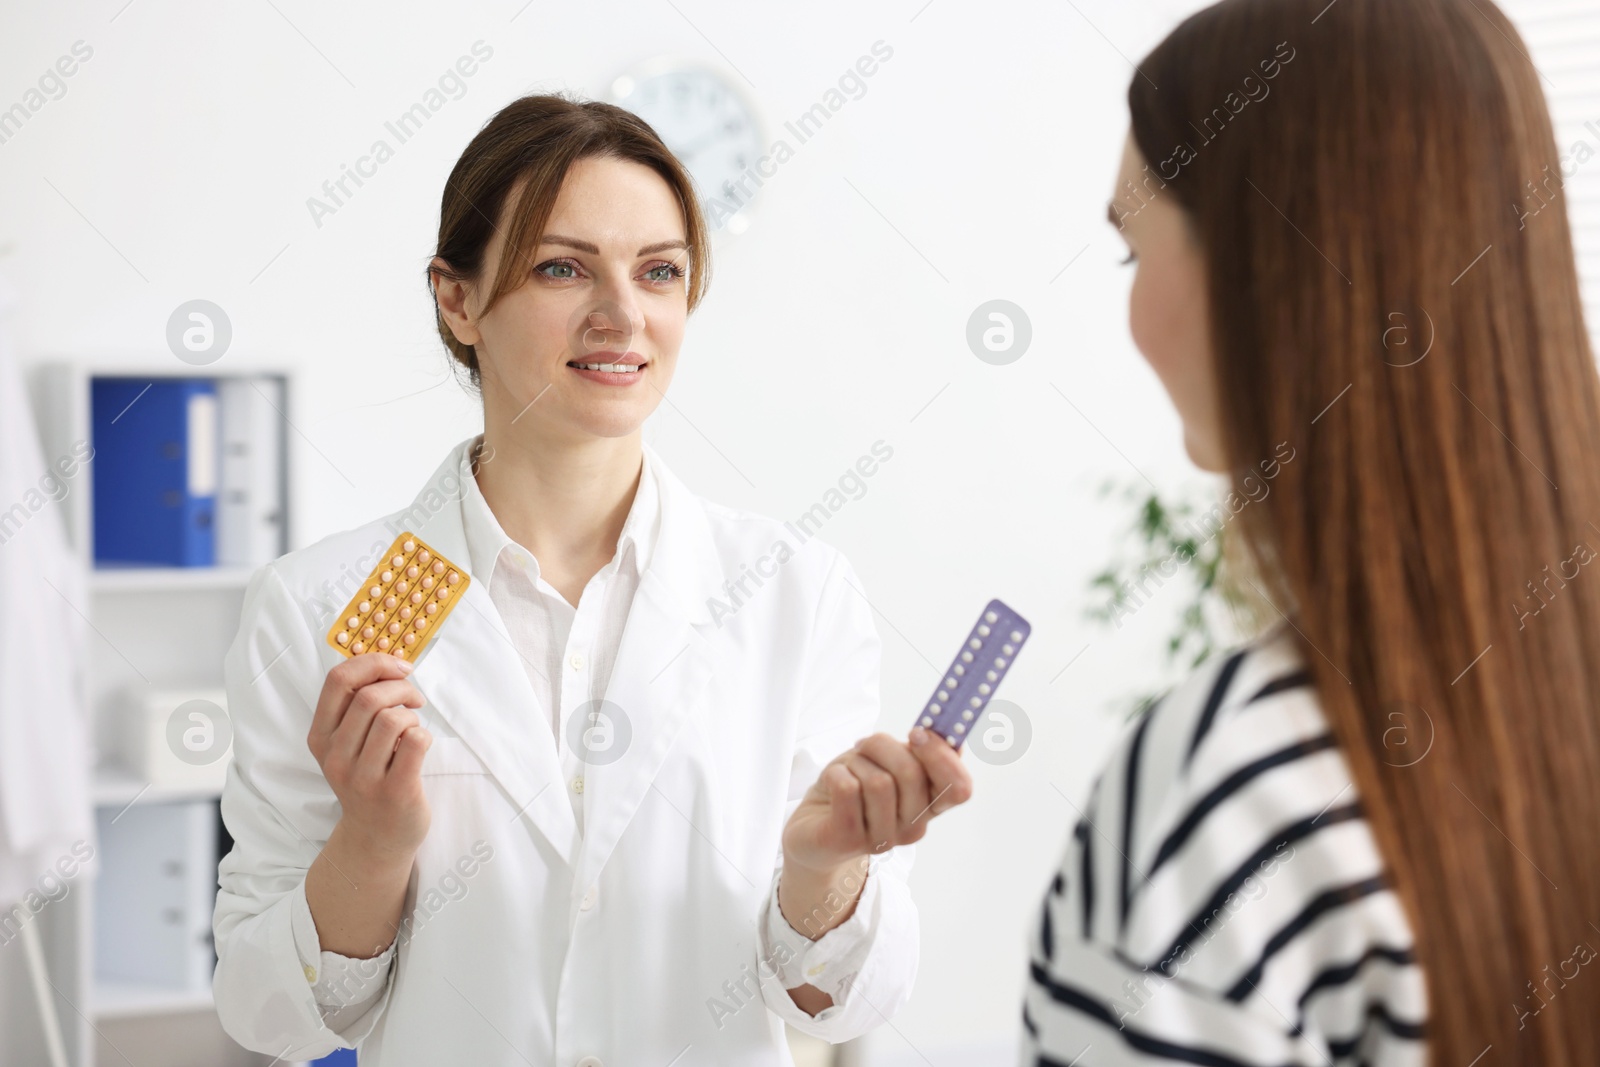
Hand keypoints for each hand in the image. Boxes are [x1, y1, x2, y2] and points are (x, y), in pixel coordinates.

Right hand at [307, 653, 431, 859]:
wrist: (376, 838)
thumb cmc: (369, 779)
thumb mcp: (347, 744)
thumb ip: (356, 706)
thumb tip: (388, 662)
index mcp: (321, 737)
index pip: (337, 680)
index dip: (373, 662)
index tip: (399, 666)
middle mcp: (335, 756)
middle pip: (369, 697)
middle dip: (401, 687)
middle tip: (414, 699)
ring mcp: (363, 777)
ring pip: (392, 718)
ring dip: (411, 714)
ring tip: (412, 727)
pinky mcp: (394, 791)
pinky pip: (416, 742)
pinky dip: (424, 734)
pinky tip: (419, 746)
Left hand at [781, 727, 973, 874]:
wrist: (814, 829)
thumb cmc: (855, 790)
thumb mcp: (889, 766)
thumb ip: (918, 754)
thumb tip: (943, 732)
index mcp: (929, 808)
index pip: (959, 788)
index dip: (941, 755)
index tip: (916, 733)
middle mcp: (912, 828)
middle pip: (912, 774)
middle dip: (883, 745)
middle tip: (866, 745)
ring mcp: (882, 839)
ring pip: (878, 781)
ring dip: (856, 762)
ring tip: (848, 769)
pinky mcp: (848, 840)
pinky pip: (848, 789)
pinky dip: (836, 773)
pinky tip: (833, 781)